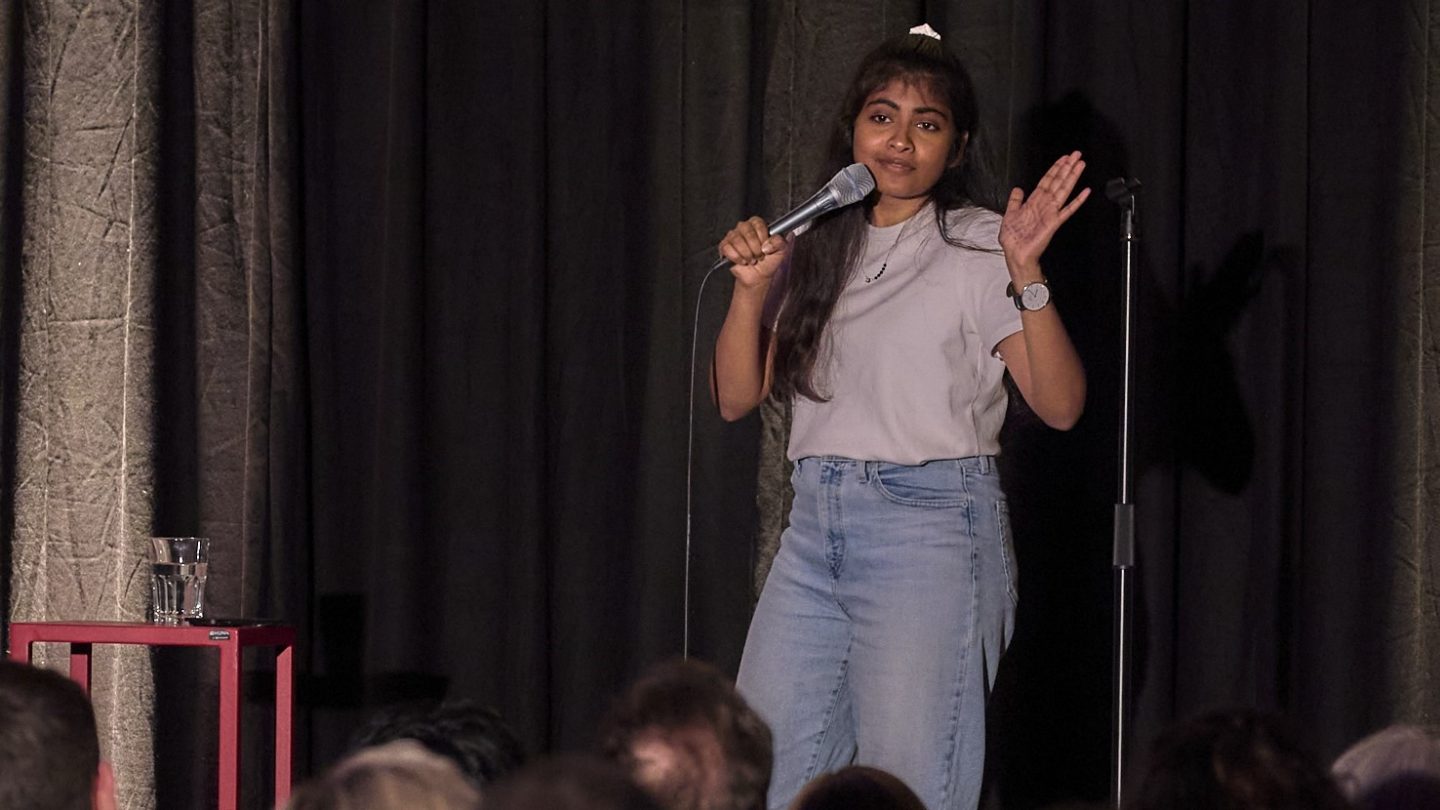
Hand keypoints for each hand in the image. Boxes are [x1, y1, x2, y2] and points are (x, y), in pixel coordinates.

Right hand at [719, 217, 787, 289]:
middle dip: (755, 247)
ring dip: (746, 254)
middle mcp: (744, 227)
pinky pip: (727, 248)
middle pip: (747, 231)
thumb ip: (779, 242)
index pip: (758, 223)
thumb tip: (767, 244)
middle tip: (759, 255)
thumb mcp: (781, 250)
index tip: (766, 247)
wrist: (759, 276)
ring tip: (751, 259)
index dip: (762, 237)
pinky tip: (742, 261)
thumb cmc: (768, 261)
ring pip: (737, 240)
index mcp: (757, 225)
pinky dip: (736, 258)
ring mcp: (732, 236)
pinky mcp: (724, 246)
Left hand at [999, 151, 1089, 270]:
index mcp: (1033, 202)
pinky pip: (1067, 210)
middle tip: (1076, 155)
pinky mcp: (1054, 223)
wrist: (1015, 255)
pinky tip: (1085, 192)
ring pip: (1063, 190)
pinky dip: (1077, 201)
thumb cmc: (1013, 240)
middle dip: (1067, 167)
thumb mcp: (1009, 215)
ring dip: (1072, 177)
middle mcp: (1044, 205)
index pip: (1046, 181)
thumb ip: (1015, 201)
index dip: (1055, 169)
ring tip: (1080, 165)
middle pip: (1057, 182)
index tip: (1063, 159)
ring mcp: (1050, 213)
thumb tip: (1017, 189)